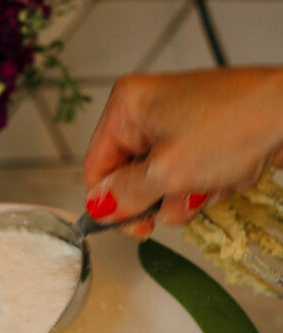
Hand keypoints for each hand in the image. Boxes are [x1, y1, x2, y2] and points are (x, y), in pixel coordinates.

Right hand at [84, 68, 282, 237]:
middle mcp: (148, 110)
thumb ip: (126, 196)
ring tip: (213, 181)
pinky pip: (191, 175)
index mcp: (126, 106)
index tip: (137, 226)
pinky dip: (209, 184)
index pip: (97, 168)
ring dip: (189, 194)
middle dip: (161, 197)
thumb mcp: (168, 172)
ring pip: (164, 183)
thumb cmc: (235, 127)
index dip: (113, 204)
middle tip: (184, 194)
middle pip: (132, 179)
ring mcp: (179, 123)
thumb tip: (99, 209)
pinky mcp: (206, 135)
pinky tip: (229, 175)